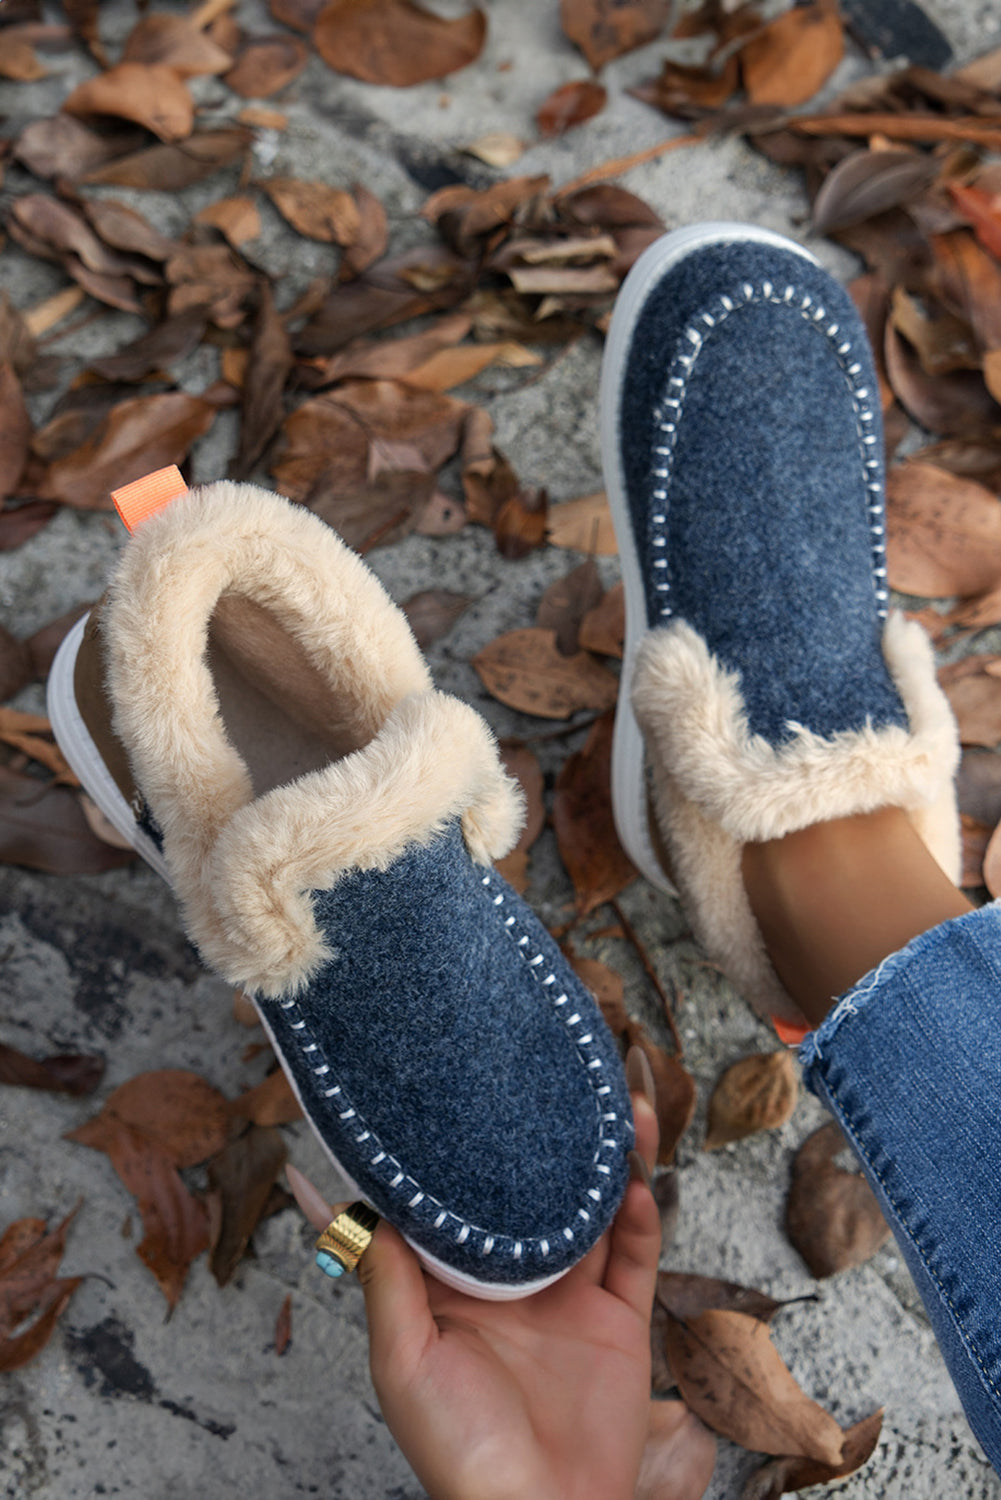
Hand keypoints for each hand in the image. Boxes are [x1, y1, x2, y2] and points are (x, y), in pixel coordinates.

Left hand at [288, 1046, 662, 1499]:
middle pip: (531, 1194)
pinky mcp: (619, 1323)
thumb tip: (364, 1203)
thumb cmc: (460, 1451)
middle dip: (546, 1140)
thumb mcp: (404, 1362)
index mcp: (455, 1290)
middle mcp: (513, 1284)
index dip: (467, 1150)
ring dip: (604, 1160)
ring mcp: (569, 1300)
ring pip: (588, 1212)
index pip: (460, 1202)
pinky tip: (632, 1177)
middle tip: (558, 1079)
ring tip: (613, 1108)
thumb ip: (390, 1282)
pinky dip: (637, 1213)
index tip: (472, 1092)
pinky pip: (635, 1255)